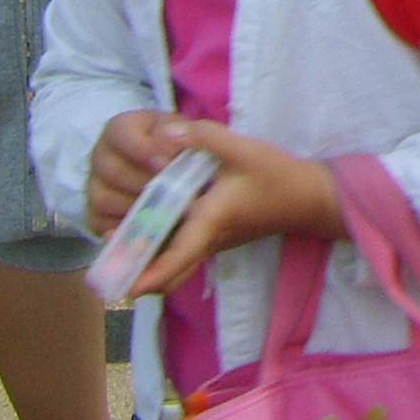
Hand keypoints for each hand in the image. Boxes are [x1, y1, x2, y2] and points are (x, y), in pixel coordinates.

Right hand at [86, 108, 183, 236]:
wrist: (169, 168)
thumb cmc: (175, 146)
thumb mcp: (181, 131)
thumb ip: (181, 131)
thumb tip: (174, 137)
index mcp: (118, 129)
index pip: (120, 134)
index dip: (145, 150)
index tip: (167, 163)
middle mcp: (100, 156)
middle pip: (112, 171)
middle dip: (145, 183)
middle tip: (171, 191)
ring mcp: (93, 186)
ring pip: (104, 200)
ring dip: (136, 206)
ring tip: (163, 207)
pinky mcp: (94, 214)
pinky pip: (100, 224)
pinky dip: (124, 227)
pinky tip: (147, 224)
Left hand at [126, 118, 343, 300]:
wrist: (308, 197)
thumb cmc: (277, 175)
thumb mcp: (244, 149)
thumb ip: (205, 137)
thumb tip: (165, 133)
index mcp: (212, 220)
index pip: (179, 256)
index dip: (152, 274)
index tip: (126, 286)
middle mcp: (209, 239)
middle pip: (171, 276)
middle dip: (141, 280)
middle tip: (111, 277)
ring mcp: (213, 242)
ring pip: (175, 267)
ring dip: (149, 267)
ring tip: (118, 257)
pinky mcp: (217, 238)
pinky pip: (183, 254)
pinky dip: (162, 254)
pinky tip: (146, 233)